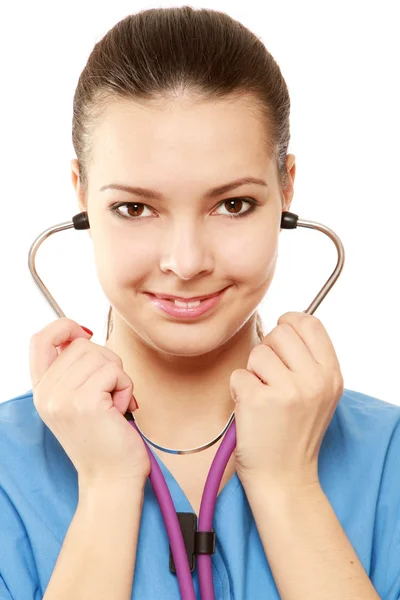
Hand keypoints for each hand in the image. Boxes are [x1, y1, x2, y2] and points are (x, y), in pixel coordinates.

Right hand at [29, 317, 150, 487]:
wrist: (110, 478)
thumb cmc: (104, 439)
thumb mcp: (78, 401)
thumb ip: (75, 370)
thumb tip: (84, 334)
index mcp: (42, 391)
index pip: (39, 340)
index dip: (63, 327)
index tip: (84, 333)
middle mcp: (46, 393)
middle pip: (82, 345)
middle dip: (107, 363)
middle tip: (109, 392)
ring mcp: (63, 397)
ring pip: (101, 356)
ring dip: (118, 377)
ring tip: (113, 404)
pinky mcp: (85, 402)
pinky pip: (115, 372)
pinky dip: (125, 387)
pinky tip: (120, 410)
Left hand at [230, 312, 343, 490]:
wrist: (284, 478)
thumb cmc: (295, 433)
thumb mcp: (319, 394)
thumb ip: (308, 360)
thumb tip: (284, 323)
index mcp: (331, 375)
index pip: (310, 323)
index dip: (290, 323)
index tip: (280, 338)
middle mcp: (314, 380)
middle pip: (280, 332)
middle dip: (269, 350)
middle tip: (271, 378)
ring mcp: (287, 390)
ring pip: (257, 352)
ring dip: (253, 372)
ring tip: (263, 397)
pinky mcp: (258, 400)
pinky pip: (238, 374)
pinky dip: (238, 390)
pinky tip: (251, 410)